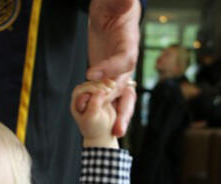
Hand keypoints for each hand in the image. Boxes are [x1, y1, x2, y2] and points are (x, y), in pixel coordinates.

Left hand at [70, 80, 117, 147]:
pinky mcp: (102, 93)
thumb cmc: (95, 128)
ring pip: (99, 83)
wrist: (103, 133)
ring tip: (113, 86)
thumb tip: (100, 91)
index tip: (103, 92)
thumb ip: (94, 105)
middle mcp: (83, 94)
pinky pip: (106, 85)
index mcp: (77, 101)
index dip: (93, 89)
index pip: (83, 90)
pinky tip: (114, 85)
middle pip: (91, 84)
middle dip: (100, 85)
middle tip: (109, 89)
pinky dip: (110, 85)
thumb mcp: (92, 118)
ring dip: (106, 83)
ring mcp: (92, 93)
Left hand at [86, 0, 139, 136]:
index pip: (123, 60)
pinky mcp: (107, 77)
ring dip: (118, 116)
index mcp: (129, 45)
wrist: (112, 14)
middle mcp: (125, 63)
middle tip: (118, 128)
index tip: (91, 73)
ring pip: (120, 98)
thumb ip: (122, 2)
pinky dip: (102, 109)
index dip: (110, 68)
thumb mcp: (117, 2)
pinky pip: (106, 95)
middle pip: (126, 89)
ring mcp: (117, 72)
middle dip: (123, 110)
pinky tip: (94, 122)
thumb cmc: (115, 6)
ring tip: (115, 133)